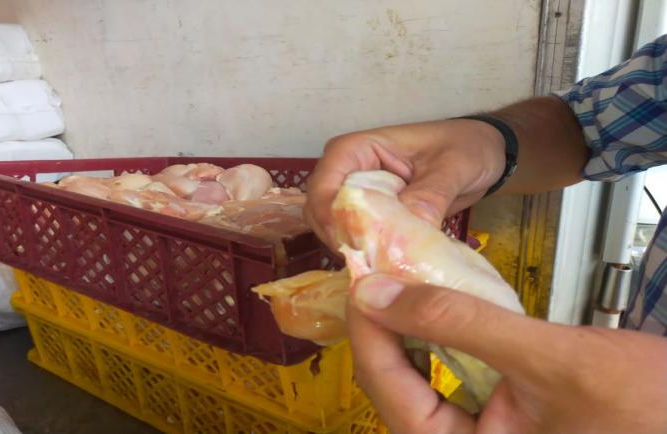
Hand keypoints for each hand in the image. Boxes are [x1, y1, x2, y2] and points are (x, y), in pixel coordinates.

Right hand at [304, 119, 505, 248]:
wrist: (484, 153)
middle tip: (366, 265)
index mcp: (358, 149)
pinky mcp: (371, 216)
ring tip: (378, 268)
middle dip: (336, 239)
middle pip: (319, 210)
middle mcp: (348, 171)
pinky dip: (365, 253)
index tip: (350, 245)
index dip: (328, 216)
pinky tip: (386, 267)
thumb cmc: (465, 148)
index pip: (323, 184)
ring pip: (332, 228)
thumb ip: (429, 195)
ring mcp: (358, 196)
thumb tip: (409, 226)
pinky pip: (354, 237)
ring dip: (350, 249)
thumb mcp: (453, 167)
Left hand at [348, 274, 666, 433]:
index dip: (368, 327)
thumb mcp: (546, 357)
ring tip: (396, 280)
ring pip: (417, 377)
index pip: (387, 387)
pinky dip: (438, 337)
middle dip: (382, 325)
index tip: (360, 276)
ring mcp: (475, 433)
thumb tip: (378, 293)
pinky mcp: (492, 415)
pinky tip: (435, 304)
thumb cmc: (642, 406)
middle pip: (393, 383)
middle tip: (375, 271)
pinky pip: (446, 375)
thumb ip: (459, 324)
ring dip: (406, 328)